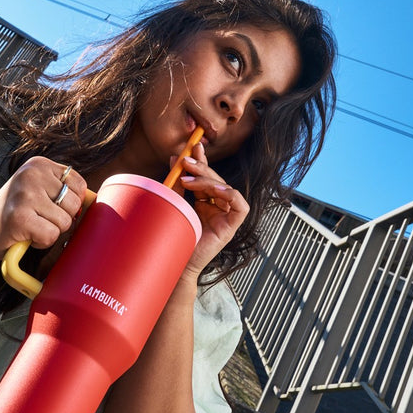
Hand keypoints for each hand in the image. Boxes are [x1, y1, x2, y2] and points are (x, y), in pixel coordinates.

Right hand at [0, 157, 86, 259]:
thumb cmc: (17, 211)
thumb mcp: (39, 190)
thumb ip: (64, 190)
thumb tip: (96, 202)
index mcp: (39, 164)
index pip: (80, 186)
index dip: (70, 204)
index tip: (48, 206)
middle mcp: (31, 174)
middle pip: (74, 205)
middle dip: (60, 219)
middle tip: (37, 218)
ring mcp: (24, 194)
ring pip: (65, 222)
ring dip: (50, 231)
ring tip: (31, 225)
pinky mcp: (19, 217)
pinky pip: (52, 235)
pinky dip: (42, 242)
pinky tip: (26, 235)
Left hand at [173, 141, 248, 278]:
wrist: (174, 265)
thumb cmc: (173, 238)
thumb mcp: (174, 203)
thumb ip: (176, 184)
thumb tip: (173, 158)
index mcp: (205, 203)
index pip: (206, 178)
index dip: (201, 161)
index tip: (192, 148)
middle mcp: (217, 208)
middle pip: (215, 180)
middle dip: (201, 167)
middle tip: (185, 160)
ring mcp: (225, 217)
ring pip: (225, 188)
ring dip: (207, 179)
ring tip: (186, 178)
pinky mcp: (232, 226)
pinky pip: (240, 205)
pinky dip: (230, 194)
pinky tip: (215, 189)